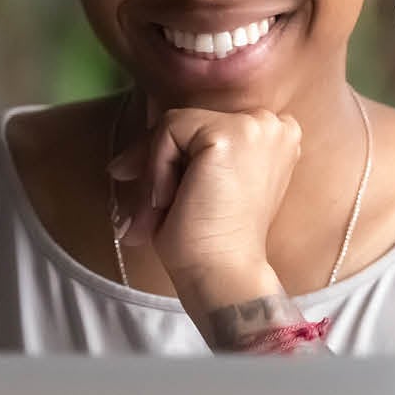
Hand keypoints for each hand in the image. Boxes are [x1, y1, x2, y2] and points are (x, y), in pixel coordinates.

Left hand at [107, 100, 302, 291]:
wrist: (224, 273)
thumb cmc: (212, 240)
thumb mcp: (201, 187)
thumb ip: (182, 158)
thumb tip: (120, 163)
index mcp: (274, 137)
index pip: (208, 126)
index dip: (176, 153)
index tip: (156, 189)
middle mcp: (271, 124)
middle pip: (190, 121)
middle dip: (158, 160)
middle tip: (146, 206)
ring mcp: (254, 125)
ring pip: (176, 125)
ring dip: (156, 169)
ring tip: (159, 211)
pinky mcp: (229, 133)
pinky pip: (169, 130)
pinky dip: (157, 167)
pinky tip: (169, 200)